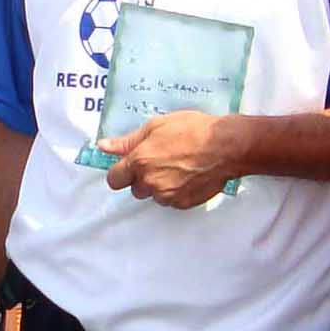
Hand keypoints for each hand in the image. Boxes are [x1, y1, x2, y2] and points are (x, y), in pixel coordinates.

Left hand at [99, 111, 237, 207]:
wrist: (226, 146)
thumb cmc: (193, 130)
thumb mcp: (156, 126)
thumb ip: (128, 141)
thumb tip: (103, 147)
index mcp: (139, 162)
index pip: (114, 179)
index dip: (121, 172)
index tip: (131, 166)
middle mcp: (150, 183)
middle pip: (135, 189)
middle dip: (143, 178)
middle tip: (161, 160)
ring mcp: (167, 196)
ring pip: (154, 195)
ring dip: (160, 185)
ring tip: (179, 167)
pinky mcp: (183, 204)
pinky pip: (172, 201)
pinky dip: (176, 191)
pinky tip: (189, 176)